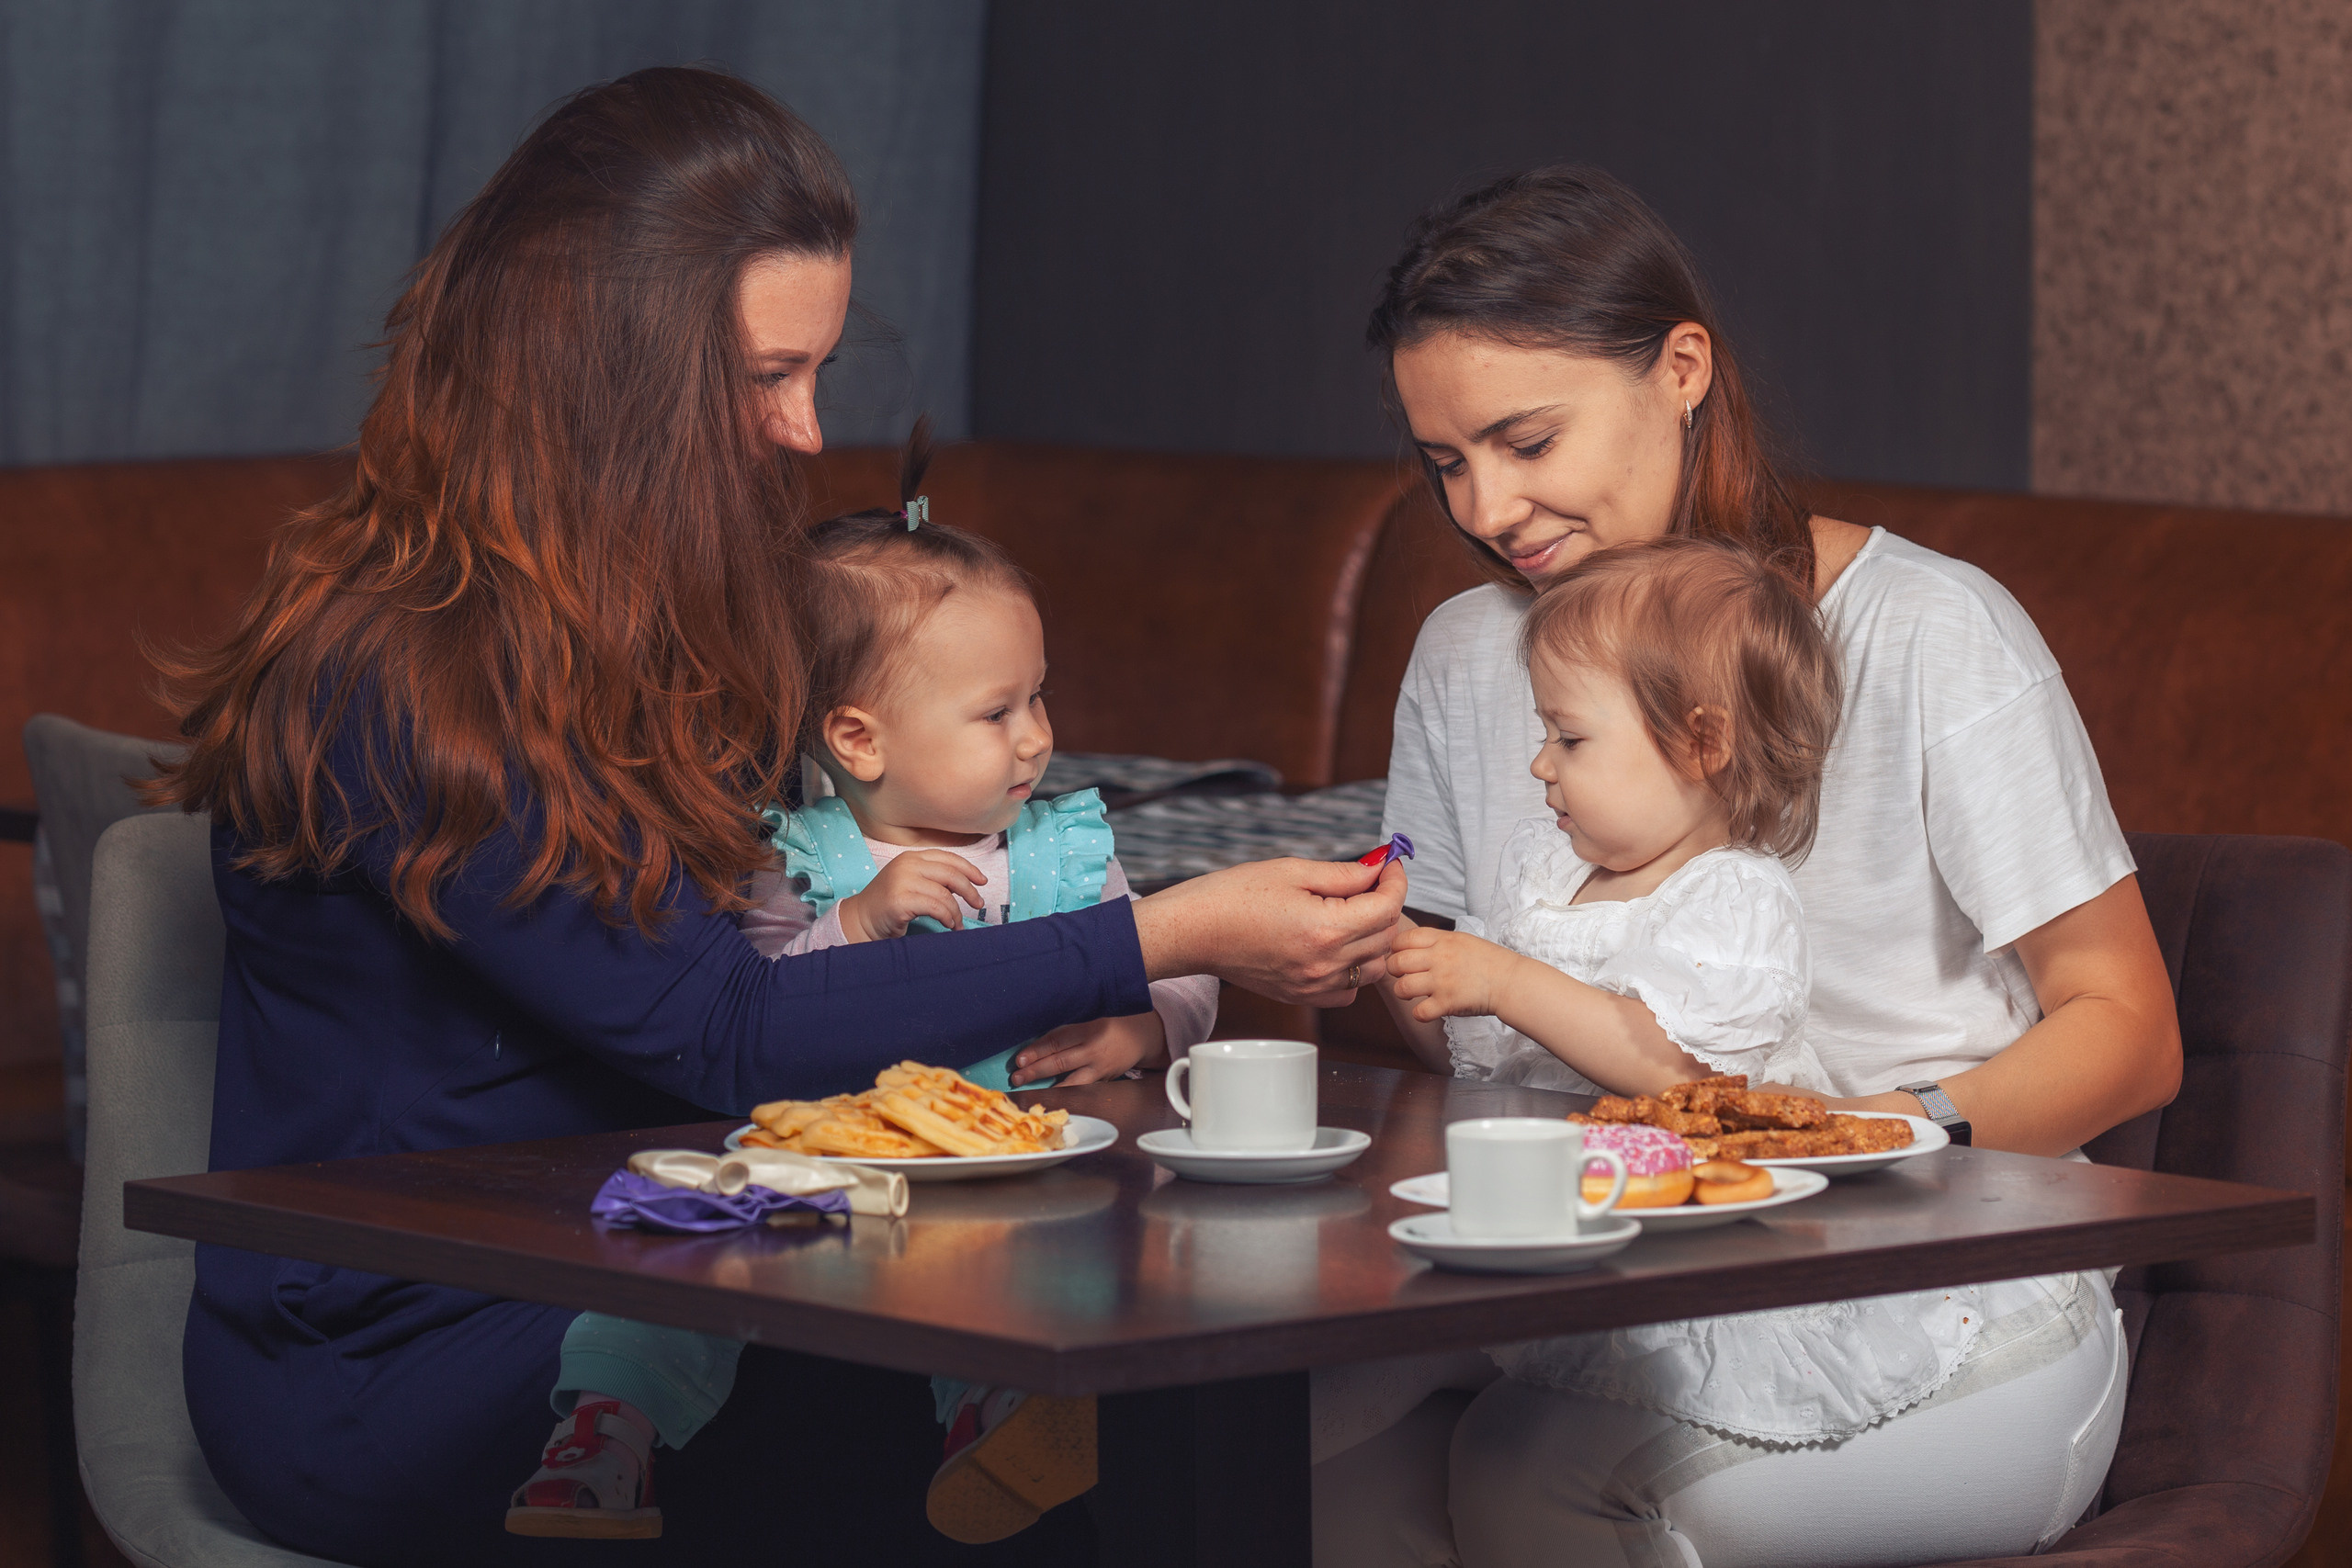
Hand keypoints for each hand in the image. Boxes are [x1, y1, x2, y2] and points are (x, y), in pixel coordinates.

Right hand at [835, 851, 986, 942]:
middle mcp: (907, 865)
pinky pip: (936, 907)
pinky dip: (947, 917)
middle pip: (951, 874)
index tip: (982, 881)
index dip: (969, 869)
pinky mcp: (900, 900)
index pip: (948, 858)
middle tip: (978, 904)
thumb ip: (934, 878)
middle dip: (969, 890)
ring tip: (957, 923)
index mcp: (912, 857)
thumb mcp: (912, 882)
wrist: (861, 919)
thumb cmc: (890, 904)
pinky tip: (948, 925)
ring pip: (945, 894)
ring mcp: (902, 881)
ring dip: (956, 912)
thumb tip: (966, 884)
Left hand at [1010, 1011, 1167, 1086]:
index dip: (1037, 1051)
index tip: (1020, 1059)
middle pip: (1060, 1062)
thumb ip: (1069, 1031)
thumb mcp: (1091, 1019)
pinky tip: (1050, 1097)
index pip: (1058, 1041)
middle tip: (1017, 1077)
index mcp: (1089, 1030)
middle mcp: (1094, 1051)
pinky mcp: (1104, 1081)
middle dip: (1036, 1071)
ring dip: (1048, 1087)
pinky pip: (1082, 1089)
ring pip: (1071, 1081)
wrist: (1142, 1036)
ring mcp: (1100, 1069)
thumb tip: (1037, 1044)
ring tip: (1029, 1090)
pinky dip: (1065, 1093)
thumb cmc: (1110, 1024)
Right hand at [1132, 857, 1405, 1006]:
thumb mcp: (1292, 871)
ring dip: (1374, 938)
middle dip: (1386, 904)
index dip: (1395, 880)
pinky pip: (1349, 991)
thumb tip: (1379, 868)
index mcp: (1326, 928)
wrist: (1193, 931)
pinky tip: (1336, 945)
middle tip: (1370, 881)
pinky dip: (1354, 969)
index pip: (1387, 906)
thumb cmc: (1233, 895)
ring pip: (1373, 967)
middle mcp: (1326, 964)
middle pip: (1385, 936)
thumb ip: (1344, 873)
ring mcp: (1314, 986)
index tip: (1389, 864)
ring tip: (1353, 913)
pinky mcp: (1302, 997)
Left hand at [1386, 926, 1527, 1022]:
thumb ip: (1437, 942)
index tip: (1400, 955)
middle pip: (1397, 962)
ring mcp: (1442, 981)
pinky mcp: (1448, 1003)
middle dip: (1394, 970)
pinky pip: (1419, 1012)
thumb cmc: (1489, 961)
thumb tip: (1412, 946)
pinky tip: (1427, 1010)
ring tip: (1412, 994)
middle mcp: (1439, 958)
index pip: (1403, 939)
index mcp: (1443, 940)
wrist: (1511, 981)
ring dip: (1403, 992)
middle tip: (1402, 975)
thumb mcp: (1462, 940)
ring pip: (1402, 987)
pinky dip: (1419, 1014)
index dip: (1396, 948)